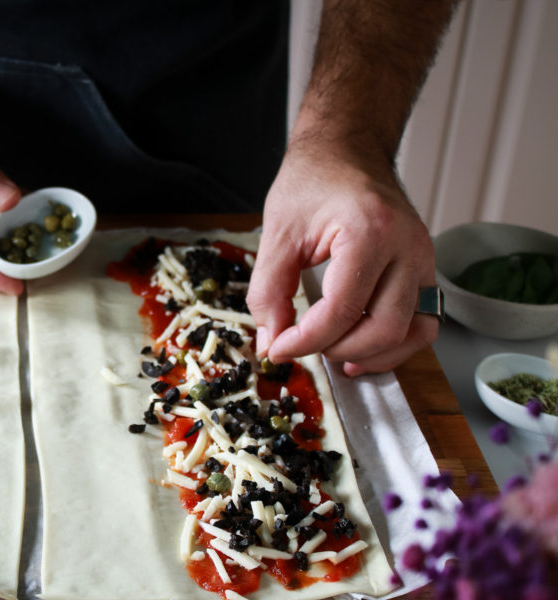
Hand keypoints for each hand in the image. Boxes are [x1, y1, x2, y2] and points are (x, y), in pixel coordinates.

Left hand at [246, 141, 438, 375]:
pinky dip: (395, 344)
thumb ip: (268, 292)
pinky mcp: (426, 269)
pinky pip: (424, 322)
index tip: (276, 348)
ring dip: (372, 355)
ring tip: (332, 354)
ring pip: (412, 332)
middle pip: (383, 328)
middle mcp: (407, 247)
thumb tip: (271, 340)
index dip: (304, 340)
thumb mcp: (277, 233)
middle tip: (299, 346)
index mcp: (370, 232)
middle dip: (335, 349)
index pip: (340, 309)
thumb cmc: (314, 179)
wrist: (347, 148)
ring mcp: (424, 258)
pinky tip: (361, 348)